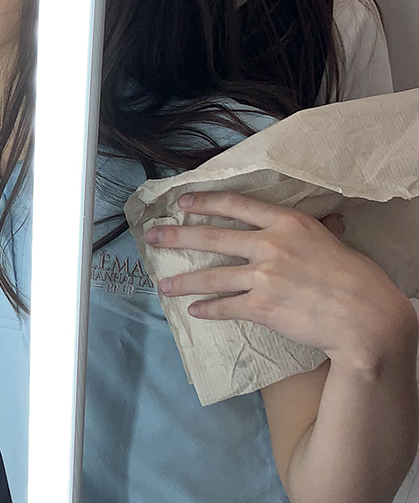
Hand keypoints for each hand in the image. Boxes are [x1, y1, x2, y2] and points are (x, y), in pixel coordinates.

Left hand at [147, 192, 415, 373]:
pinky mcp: (262, 306)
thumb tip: (326, 219)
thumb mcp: (333, 242)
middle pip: (211, 237)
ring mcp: (264, 276)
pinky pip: (225, 306)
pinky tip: (194, 310)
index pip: (236, 205)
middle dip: (176, 237)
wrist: (367, 318)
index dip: (204, 202)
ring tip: (162, 284)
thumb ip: (316, 230)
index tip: (181, 203)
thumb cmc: (357, 279)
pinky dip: (207, 309)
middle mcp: (270, 244)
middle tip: (151, 238)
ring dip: (182, 281)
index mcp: (287, 223)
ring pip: (211, 276)